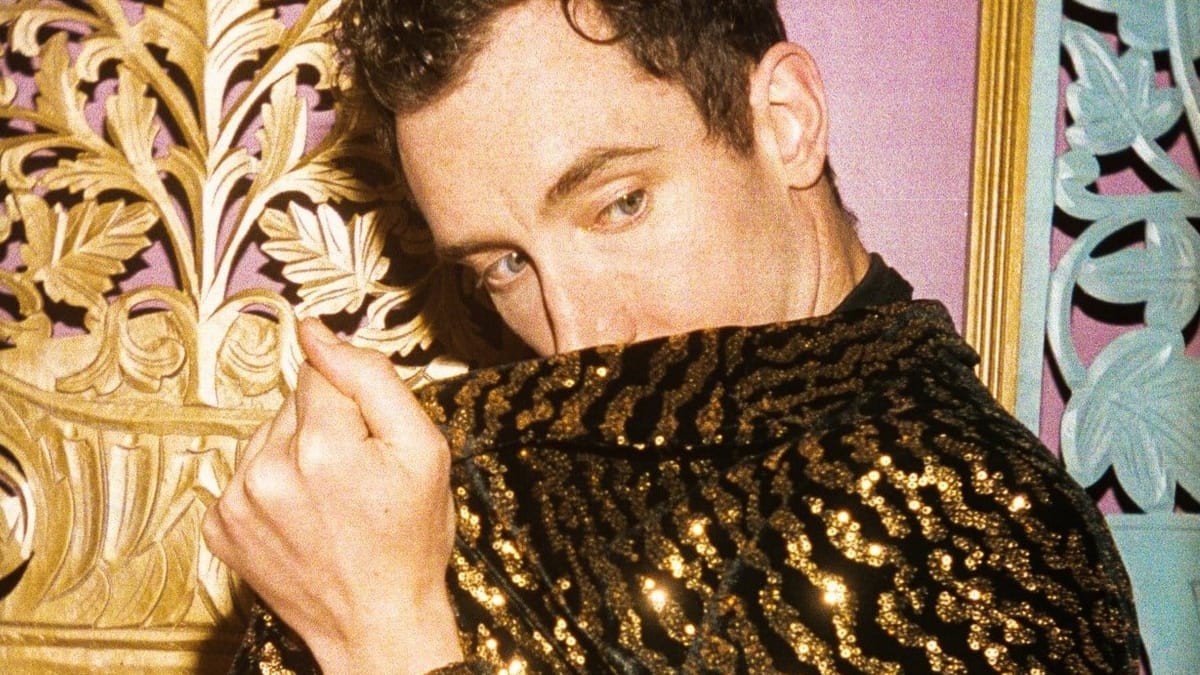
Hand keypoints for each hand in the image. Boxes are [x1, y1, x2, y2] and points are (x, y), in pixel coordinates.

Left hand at [202, 319, 461, 673]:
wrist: (377, 625)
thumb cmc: (410, 540)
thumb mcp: (422, 450)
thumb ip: (371, 378)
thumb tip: (316, 331)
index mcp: (322, 445)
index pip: (320, 370)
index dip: (354, 399)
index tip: (369, 436)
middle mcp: (267, 470)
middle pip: (293, 403)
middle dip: (326, 425)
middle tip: (359, 476)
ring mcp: (237, 502)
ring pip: (268, 436)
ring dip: (297, 453)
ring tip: (332, 500)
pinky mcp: (220, 527)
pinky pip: (247, 475)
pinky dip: (274, 485)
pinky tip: (303, 516)